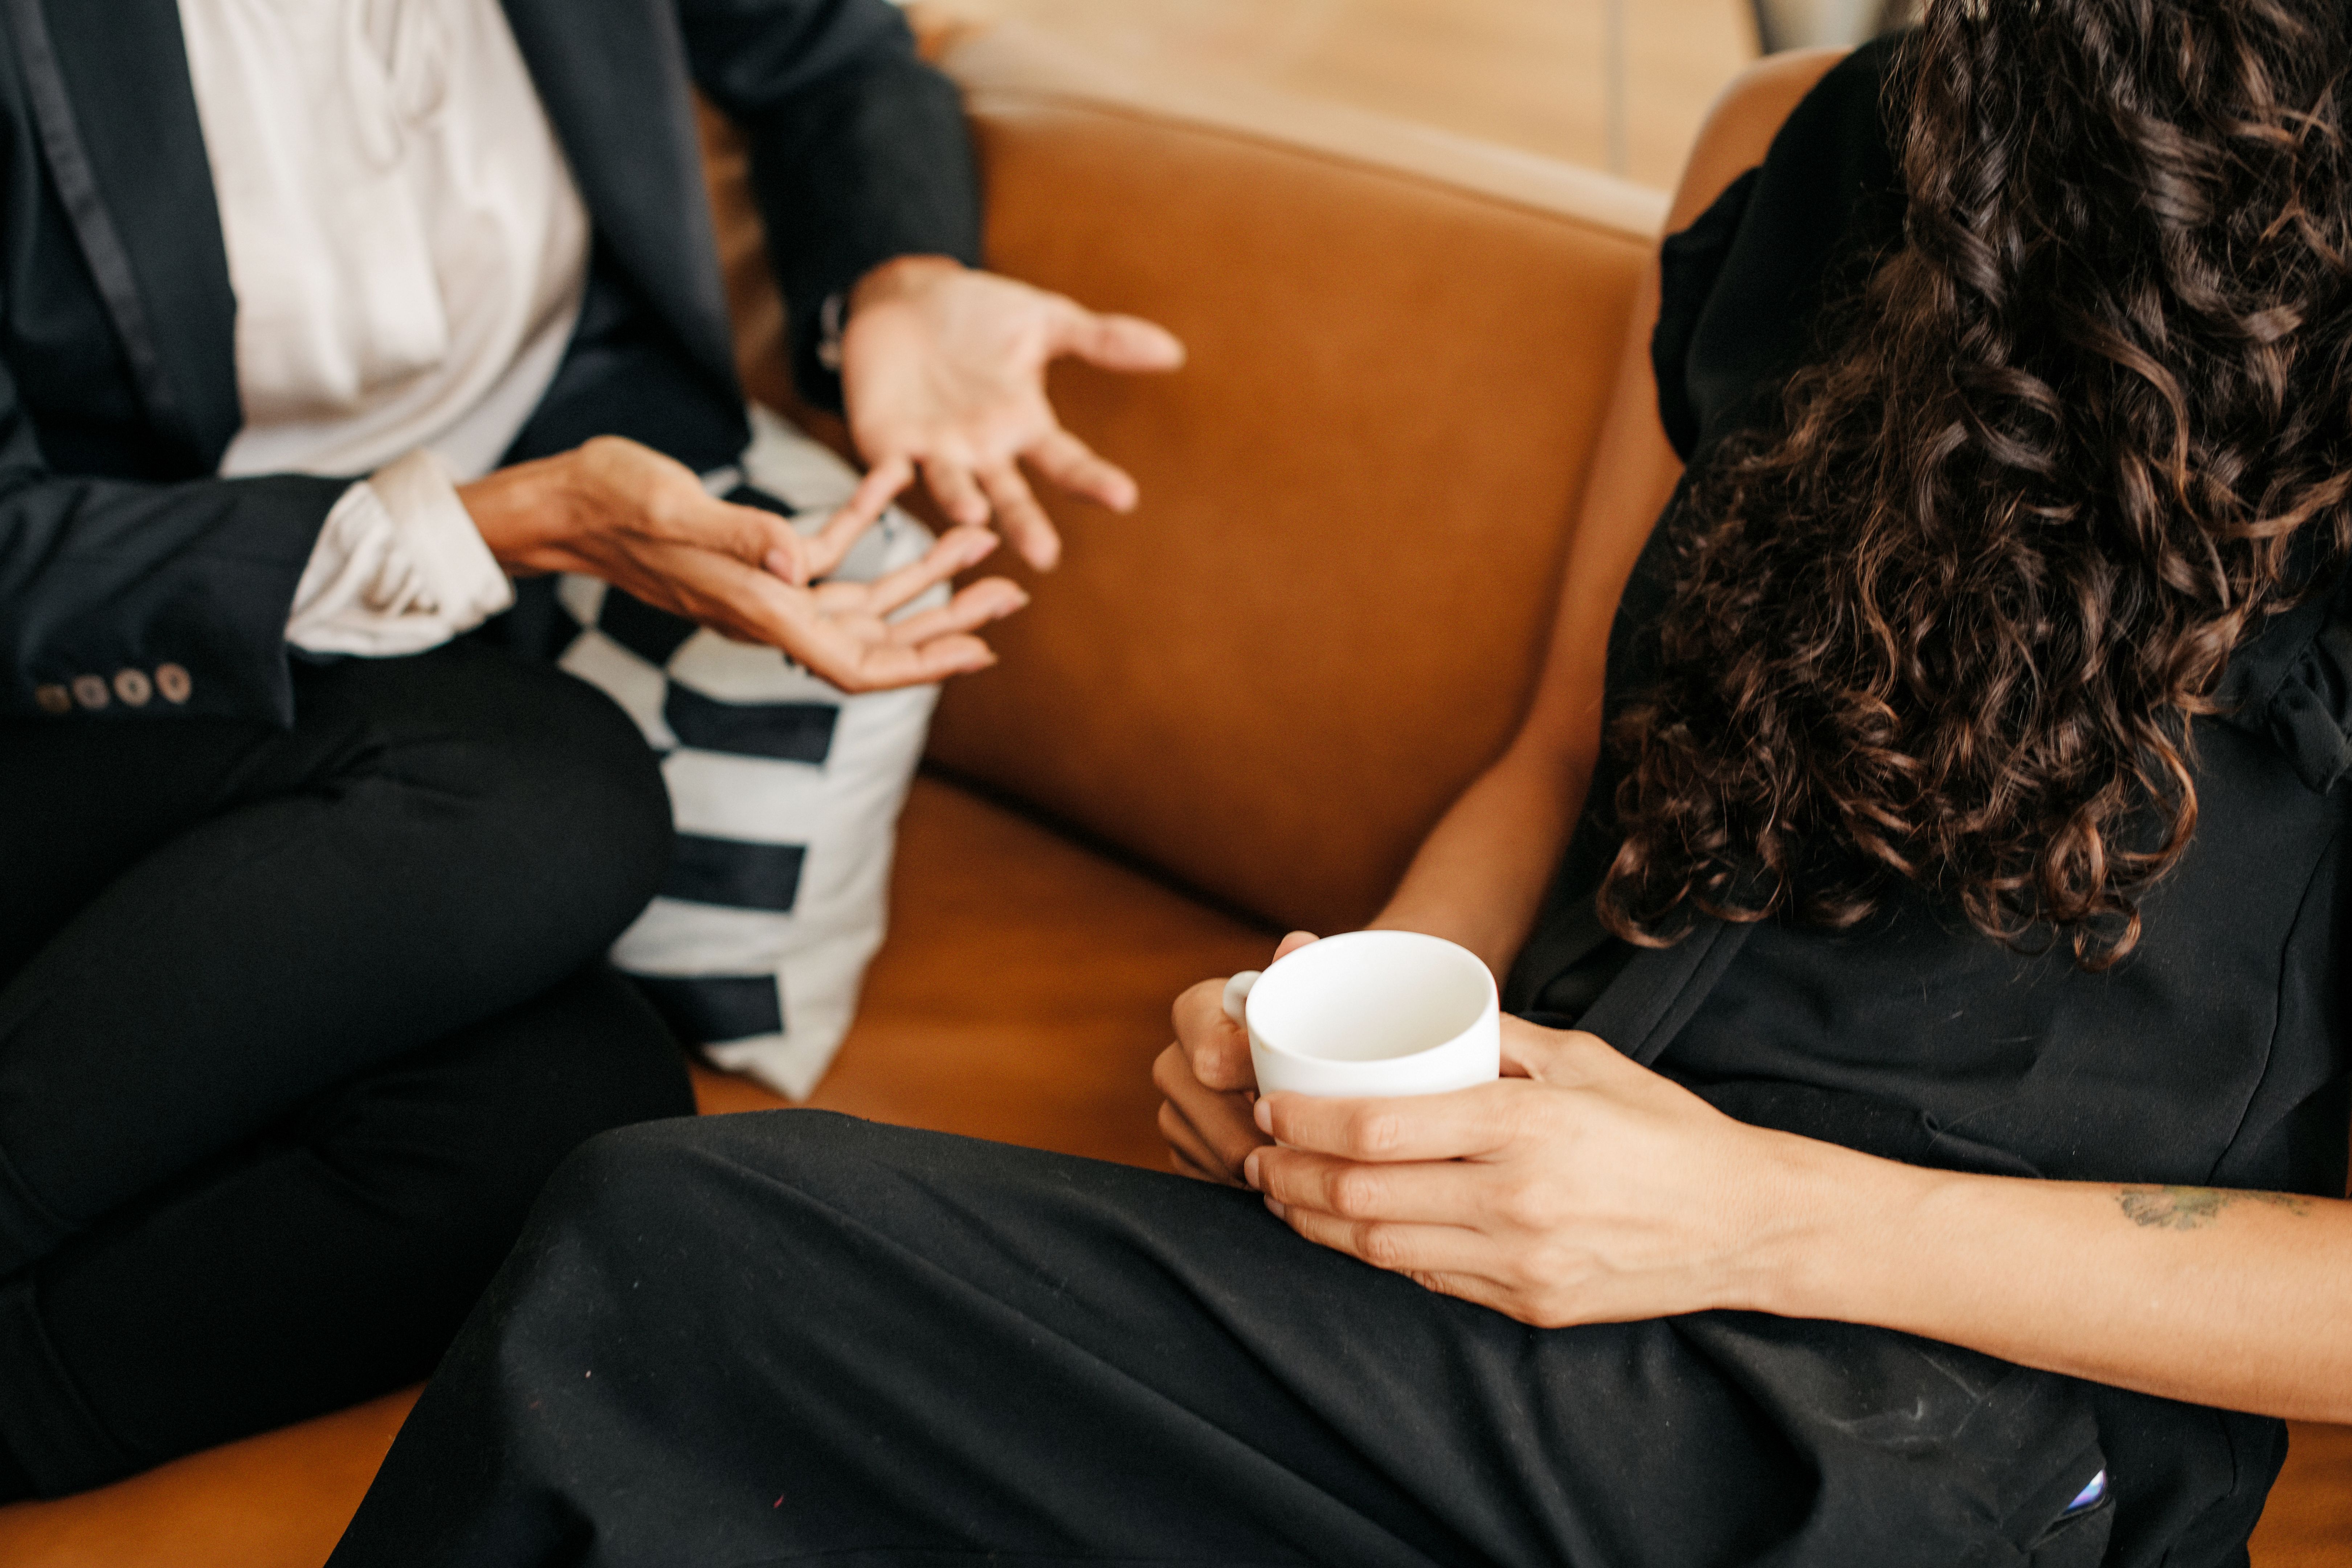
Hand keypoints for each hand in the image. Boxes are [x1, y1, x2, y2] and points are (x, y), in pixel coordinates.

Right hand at [461, 435, 1026, 692]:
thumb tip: (799, 562)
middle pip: (877, 637)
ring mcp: (763, 588)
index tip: (983, 654)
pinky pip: (825, 553)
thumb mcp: (672, 505)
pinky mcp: (753, 558)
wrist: (559, 504)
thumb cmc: (607, 502)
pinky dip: (864, 524)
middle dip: (947, 621)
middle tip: (1012, 592)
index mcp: (758, 608)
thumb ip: (738, 534)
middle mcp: (768, 609)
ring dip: (920, 573)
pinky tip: (894, 486)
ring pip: (862, 597)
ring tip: (977, 541)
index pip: (856, 663)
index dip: (923, 666)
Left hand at [837, 256, 1184, 569]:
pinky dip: (879, 489)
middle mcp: (984, 454)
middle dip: (1026, 524)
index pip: (1067, 462)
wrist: (902, 300)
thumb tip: (1173, 352)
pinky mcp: (886, 448)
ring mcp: (936, 455)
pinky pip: (882, 476)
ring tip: (976, 515)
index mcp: (1025, 427)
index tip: (1123, 497)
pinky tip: (879, 496)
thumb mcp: (1043, 320)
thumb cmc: (977, 316)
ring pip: (952, 491)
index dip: (1092, 481)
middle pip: (1010, 497)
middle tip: (1045, 555)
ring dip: (962, 505)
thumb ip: (1102, 340)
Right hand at [1155, 930, 1318, 1183]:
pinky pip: (1209, 1181)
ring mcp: (1174, 1111)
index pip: (1209, 1056)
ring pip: (1207, 1153)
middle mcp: (1173, 1062)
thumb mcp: (1307, 987)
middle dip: (1258, 1133)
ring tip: (1305, 1160)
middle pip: (1204, 1114)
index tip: (1288, 1088)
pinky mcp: (1185, 1152)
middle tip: (1310, 1142)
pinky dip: (1248, 1184)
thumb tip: (1296, 945)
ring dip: (1256, 1164)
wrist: (1299, 1051)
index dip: (1249, 1079)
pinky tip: (1284, 1177)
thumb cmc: (1306, 1015)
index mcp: (1195, 1012)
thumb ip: (1302, 965)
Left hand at [1245, 1017, 1826, 1325]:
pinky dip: (1376, 1253)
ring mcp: (1520, 1263)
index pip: (1377, 1128)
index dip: (1305, 1121)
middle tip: (1256, 1152)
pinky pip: (1427, 1280)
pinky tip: (1351, 1228)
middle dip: (1289, 1175)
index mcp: (1524, 1127)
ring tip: (1284, 1191)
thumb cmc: (1660, 1125)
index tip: (1269, 1105)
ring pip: (1380, 1247)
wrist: (1741, 1220)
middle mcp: (1514, 1200)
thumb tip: (1417, 1018)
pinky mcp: (1528, 1304)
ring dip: (1316, 1220)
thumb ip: (1498, 1037)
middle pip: (1361, 1194)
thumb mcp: (1582, 1058)